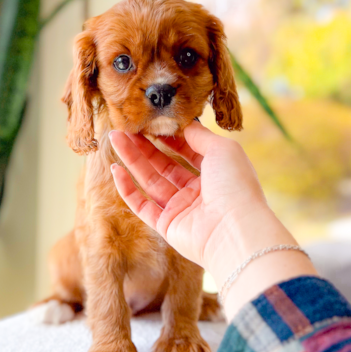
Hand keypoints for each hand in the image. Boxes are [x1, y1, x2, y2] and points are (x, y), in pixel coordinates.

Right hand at [109, 122, 316, 317]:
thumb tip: (182, 122)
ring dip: (132, 160)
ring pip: (150, 181)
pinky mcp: (167, 226)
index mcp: (215, 173)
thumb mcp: (222, 149)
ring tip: (115, 139)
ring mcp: (181, 209)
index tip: (149, 121)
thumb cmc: (235, 186)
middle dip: (144, 146)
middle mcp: (198, 192)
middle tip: (124, 128)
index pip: (187, 151)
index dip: (168, 136)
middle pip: (164, 164)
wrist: (235, 230)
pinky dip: (127, 189)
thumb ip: (199, 135)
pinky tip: (116, 169)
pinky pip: (142, 205)